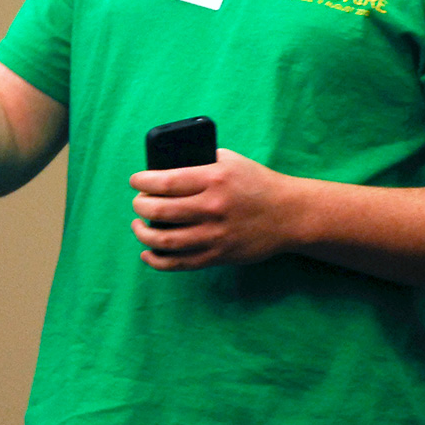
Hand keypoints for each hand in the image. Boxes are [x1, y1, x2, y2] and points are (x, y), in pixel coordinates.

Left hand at [130, 149, 296, 270]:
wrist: (288, 214)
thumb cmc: (257, 183)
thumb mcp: (231, 161)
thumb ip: (201, 160)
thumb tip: (166, 165)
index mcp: (214, 179)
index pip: (166, 181)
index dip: (143, 182)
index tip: (135, 181)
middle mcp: (212, 207)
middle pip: (160, 211)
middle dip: (140, 206)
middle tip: (138, 202)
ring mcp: (215, 234)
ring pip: (166, 240)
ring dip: (143, 233)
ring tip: (138, 225)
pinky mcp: (218, 255)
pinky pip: (179, 263)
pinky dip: (157, 260)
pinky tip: (148, 252)